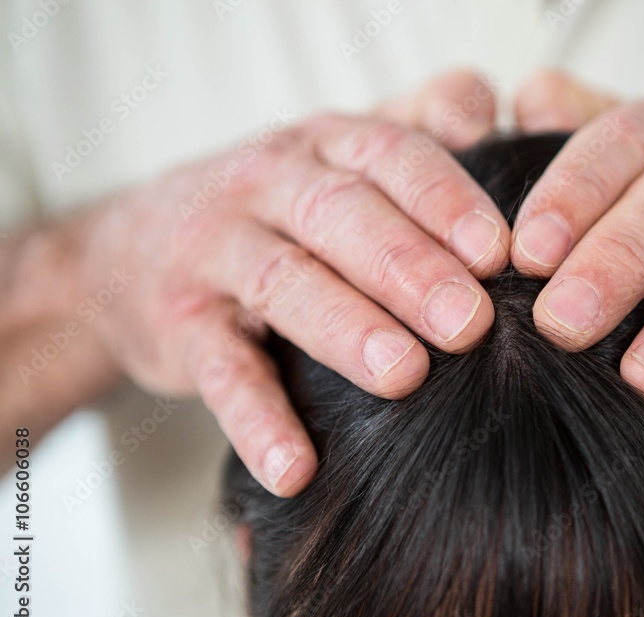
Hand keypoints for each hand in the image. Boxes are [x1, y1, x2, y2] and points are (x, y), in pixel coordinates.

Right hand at [74, 70, 506, 495]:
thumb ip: (413, 128)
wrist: (130, 248)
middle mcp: (267, 187)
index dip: (444, 200)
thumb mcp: (336, 155)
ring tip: (403, 375)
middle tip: (470, 322)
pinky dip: (257, 420)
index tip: (500, 252)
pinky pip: (220, 372)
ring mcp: (216, 254)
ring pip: (283, 284)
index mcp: (323, 147)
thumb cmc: (275, 208)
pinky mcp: (181, 327)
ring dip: (345, 329)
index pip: (388, 155)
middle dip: (407, 268)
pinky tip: (296, 467)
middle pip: (340, 216)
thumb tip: (486, 107)